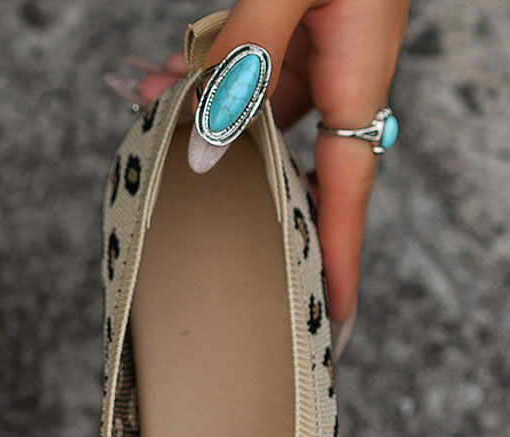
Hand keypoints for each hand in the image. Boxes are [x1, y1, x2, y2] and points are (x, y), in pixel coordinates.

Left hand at [135, 0, 408, 329]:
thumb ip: (241, 65)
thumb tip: (199, 150)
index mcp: (359, 76)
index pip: (348, 198)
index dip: (338, 267)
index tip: (331, 326)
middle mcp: (340, 78)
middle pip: (293, 168)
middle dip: (242, 199)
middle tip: (207, 244)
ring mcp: (314, 57)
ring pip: (252, 118)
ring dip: (200, 126)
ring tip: (149, 119)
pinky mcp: (290, 36)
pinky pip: (241, 76)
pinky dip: (201, 81)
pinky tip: (159, 80)